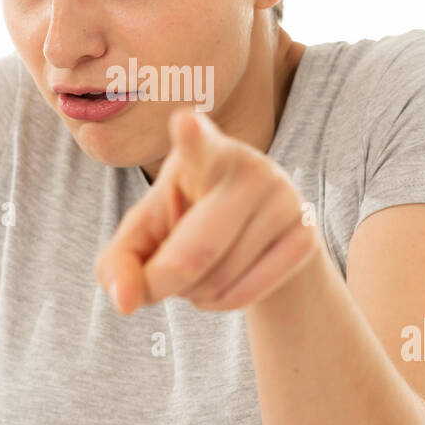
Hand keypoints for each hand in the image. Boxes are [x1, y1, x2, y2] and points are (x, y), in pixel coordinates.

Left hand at [95, 108, 321, 315]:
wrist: (256, 233)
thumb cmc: (184, 223)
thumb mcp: (143, 234)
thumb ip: (118, 262)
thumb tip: (126, 303)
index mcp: (201, 151)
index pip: (197, 145)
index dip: (191, 137)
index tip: (183, 121)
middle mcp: (249, 167)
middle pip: (195, 252)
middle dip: (163, 282)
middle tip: (153, 285)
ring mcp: (284, 200)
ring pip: (218, 279)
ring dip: (192, 294)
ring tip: (199, 269)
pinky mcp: (305, 236)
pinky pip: (244, 295)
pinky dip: (219, 303)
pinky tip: (222, 281)